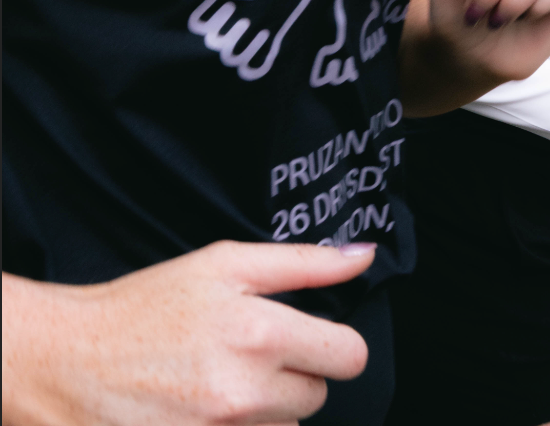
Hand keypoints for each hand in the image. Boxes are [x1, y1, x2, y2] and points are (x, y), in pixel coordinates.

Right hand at [2, 241, 375, 425]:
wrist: (69, 360)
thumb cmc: (147, 306)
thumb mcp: (225, 263)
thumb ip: (306, 262)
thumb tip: (364, 256)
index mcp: (260, 333)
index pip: (349, 357)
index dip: (334, 345)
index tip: (311, 339)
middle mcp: (244, 395)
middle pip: (317, 399)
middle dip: (294, 376)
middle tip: (249, 355)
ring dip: (264, 412)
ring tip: (219, 383)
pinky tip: (205, 411)